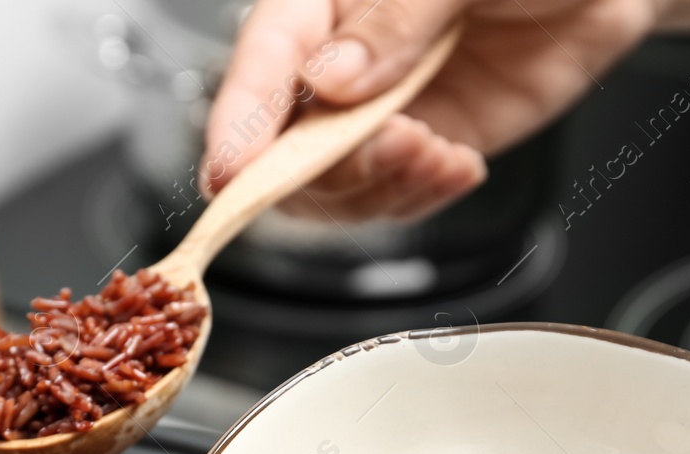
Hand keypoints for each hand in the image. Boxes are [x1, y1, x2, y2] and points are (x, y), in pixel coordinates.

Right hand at [204, 0, 666, 220]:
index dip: (239, 121)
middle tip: (391, 148)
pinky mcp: (425, 146)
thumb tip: (329, 82)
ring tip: (438, 153)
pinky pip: (396, 198)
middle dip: (327, 169)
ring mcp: (379, 113)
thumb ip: (393, 20)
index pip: (261, 62)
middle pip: (283, 145)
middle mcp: (339, 63)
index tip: (231, 173)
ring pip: (336, 186)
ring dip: (381, 188)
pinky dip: (421, 197)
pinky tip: (458, 163)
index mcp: (322, 3)